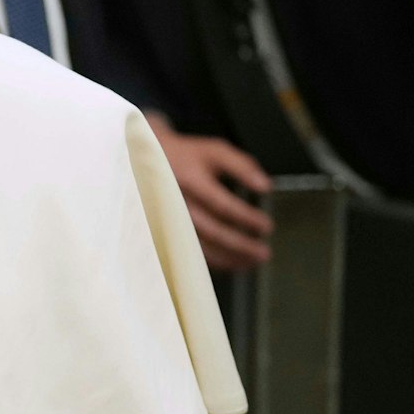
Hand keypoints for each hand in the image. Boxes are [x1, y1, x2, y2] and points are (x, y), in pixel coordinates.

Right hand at [147, 114, 273, 270]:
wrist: (146, 159)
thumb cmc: (187, 156)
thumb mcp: (214, 151)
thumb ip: (242, 165)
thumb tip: (264, 186)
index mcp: (190, 180)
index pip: (222, 205)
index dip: (246, 218)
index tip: (266, 227)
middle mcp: (176, 202)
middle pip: (211, 231)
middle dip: (240, 245)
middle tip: (263, 253)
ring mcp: (168, 218)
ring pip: (198, 246)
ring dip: (227, 258)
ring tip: (250, 262)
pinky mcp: (165, 229)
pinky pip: (188, 251)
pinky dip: (210, 260)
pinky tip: (229, 263)